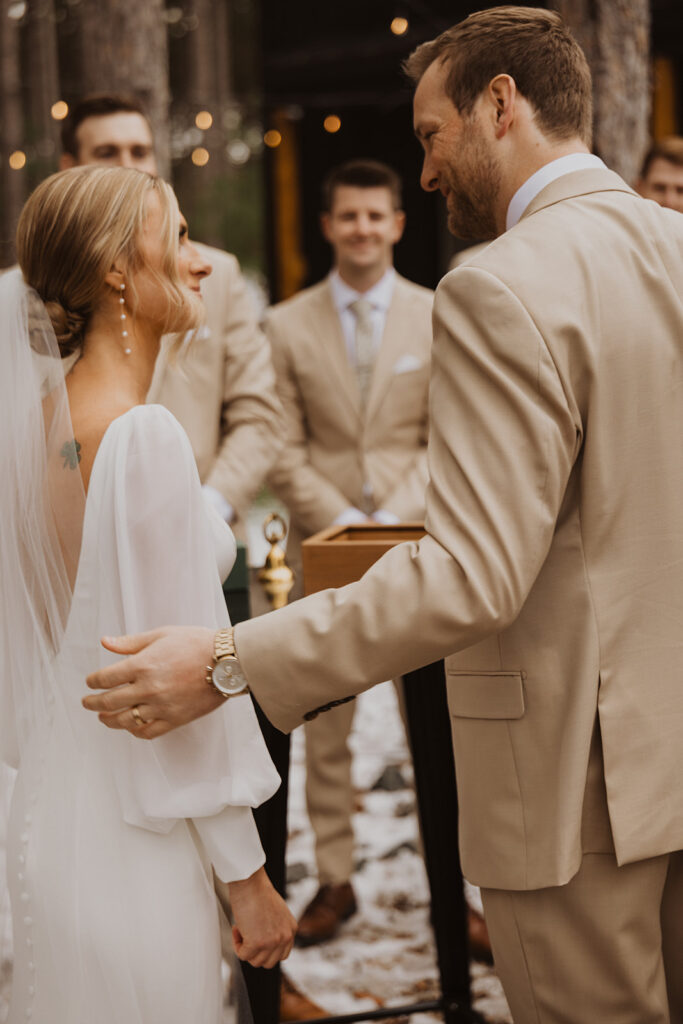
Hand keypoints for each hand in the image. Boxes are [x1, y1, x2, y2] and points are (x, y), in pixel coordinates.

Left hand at [83, 626, 221, 737]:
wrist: (226, 661)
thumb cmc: (195, 643)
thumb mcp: (161, 634)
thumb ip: (130, 643)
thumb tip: (104, 642)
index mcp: (142, 665)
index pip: (105, 678)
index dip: (93, 681)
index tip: (90, 682)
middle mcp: (148, 688)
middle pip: (109, 701)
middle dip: (93, 703)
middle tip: (87, 703)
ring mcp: (161, 706)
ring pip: (125, 720)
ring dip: (109, 720)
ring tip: (104, 717)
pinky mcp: (175, 719)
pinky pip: (148, 732)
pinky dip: (135, 731)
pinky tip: (130, 726)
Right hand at [228, 867, 296, 967]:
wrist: (250, 882)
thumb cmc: (259, 892)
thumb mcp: (276, 913)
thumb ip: (276, 928)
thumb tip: (265, 941)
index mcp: (291, 929)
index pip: (282, 954)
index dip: (267, 951)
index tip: (257, 941)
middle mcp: (285, 937)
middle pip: (269, 962)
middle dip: (256, 952)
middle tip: (247, 935)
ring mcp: (272, 941)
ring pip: (255, 961)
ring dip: (245, 948)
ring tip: (242, 929)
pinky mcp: (257, 943)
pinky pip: (243, 955)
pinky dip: (236, 945)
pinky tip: (237, 928)